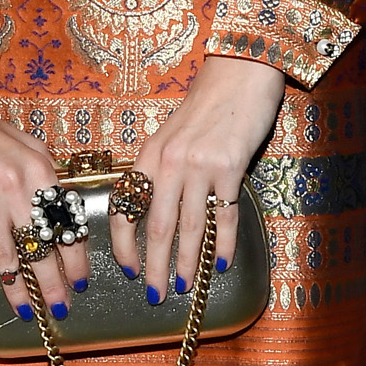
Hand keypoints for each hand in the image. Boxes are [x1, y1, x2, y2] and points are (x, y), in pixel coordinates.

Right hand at [0, 91, 83, 323]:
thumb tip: (62, 211)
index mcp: (41, 172)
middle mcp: (18, 188)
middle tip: (60, 308)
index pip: (66, 225)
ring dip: (19, 290)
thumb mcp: (27, 146)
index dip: (75, 258)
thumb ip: (46, 178)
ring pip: (8, 257)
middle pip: (41, 247)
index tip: (80, 281)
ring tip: (27, 312)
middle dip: (53, 284)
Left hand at [110, 55, 285, 301]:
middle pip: (156, 227)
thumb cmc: (207, 104)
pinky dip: (223, 242)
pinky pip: (224, 214)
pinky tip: (221, 263)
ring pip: (189, 226)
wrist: (241, 71)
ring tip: (187, 287)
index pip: (125, 208)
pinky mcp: (230, 166)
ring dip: (188, 262)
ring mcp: (199, 165)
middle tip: (155, 294)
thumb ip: (163, 168)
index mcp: (148, 155)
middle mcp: (168, 162)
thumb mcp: (172, 134)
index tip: (127, 268)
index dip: (124, 244)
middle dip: (154, 266)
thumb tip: (157, 210)